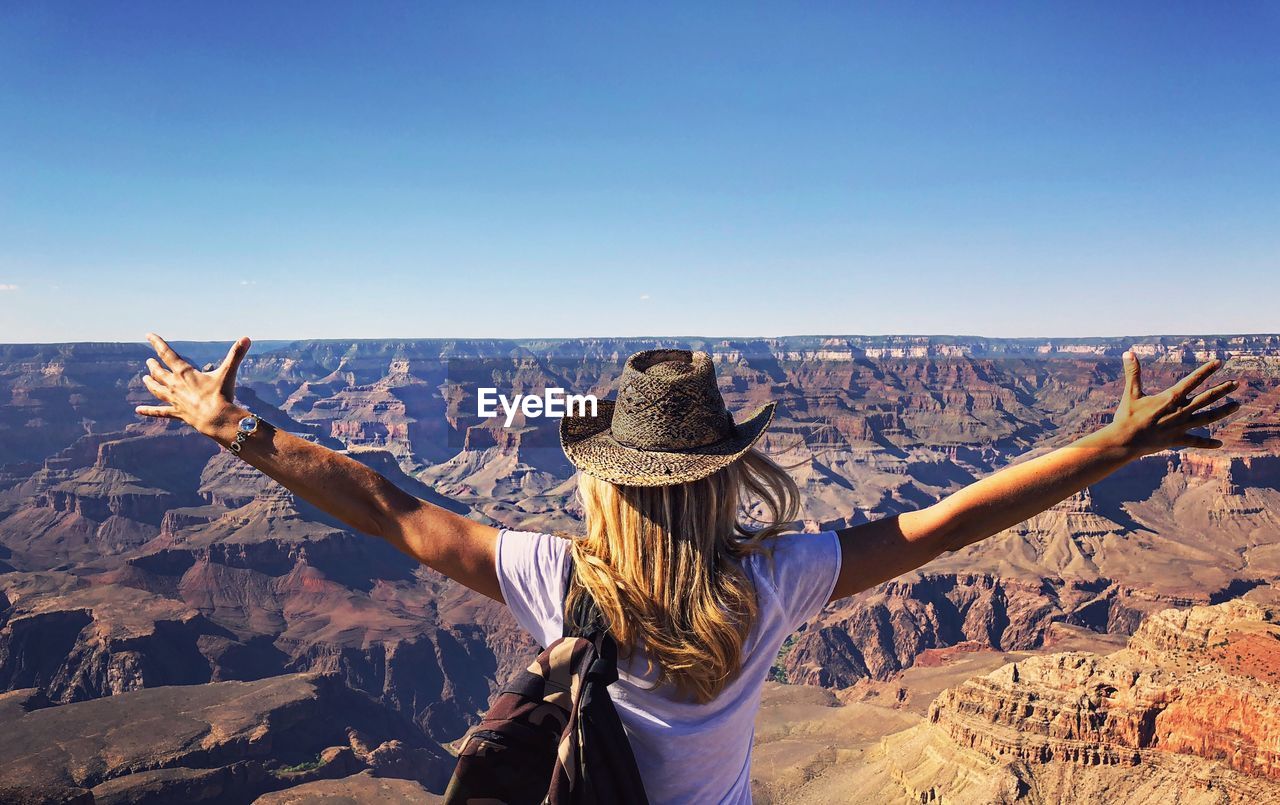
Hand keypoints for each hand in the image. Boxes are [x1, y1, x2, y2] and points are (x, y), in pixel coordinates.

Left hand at [135, 333, 251, 438]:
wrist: (216, 418)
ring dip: (150, 383)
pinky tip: (138, 411)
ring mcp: (174, 400)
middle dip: (154, 365)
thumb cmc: (221, 394)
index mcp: (185, 372)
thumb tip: (247, 338)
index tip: (148, 335)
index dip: (157, 343)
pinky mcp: (177, 413)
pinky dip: (148, 411)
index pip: (167, 353)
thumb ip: (236, 354)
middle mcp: (175, 385)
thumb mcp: (228, 372)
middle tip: (148, 361)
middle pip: (159, 372)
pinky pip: (160, 412)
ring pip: (157, 389)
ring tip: (144, 379)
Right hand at [1104, 351, 1239, 456]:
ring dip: (1223, 411)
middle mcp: (1180, 411)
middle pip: (1207, 398)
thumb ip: (1133, 373)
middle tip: (1236, 383)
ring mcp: (1181, 426)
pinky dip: (1207, 443)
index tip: (1219, 362)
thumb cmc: (1126, 416)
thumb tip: (1128, 352)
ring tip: (1237, 405)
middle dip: (1222, 390)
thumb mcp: (1131, 393)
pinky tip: (1220, 444)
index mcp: (1170, 397)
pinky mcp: (1177, 440)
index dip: (1206, 370)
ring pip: (1208, 417)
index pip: (1193, 380)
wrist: (1125, 441)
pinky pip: (1196, 441)